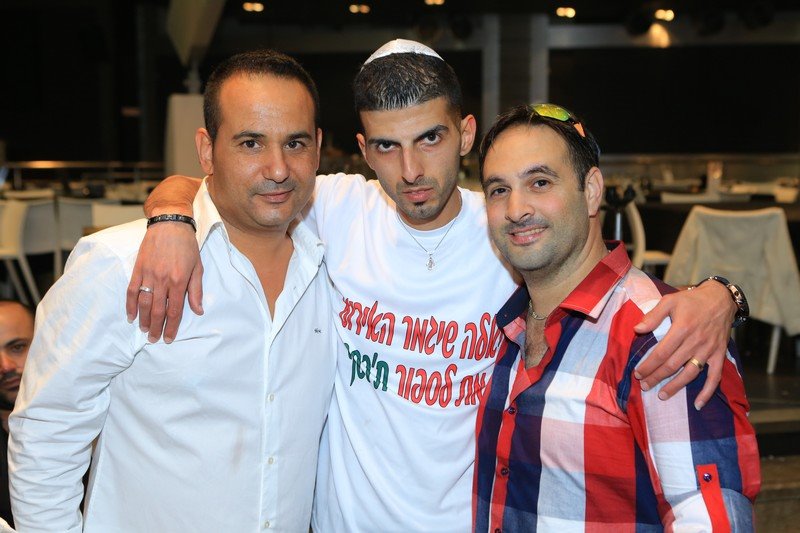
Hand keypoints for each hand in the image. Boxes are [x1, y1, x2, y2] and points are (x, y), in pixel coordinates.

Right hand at [126, 222, 203, 342]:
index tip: (168, 338)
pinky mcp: (138, 268)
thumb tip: (198, 311)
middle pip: (158, 310)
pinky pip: (132, 290)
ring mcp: (149, 274)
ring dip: (144, 319)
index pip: (175, 310)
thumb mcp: (198, 267)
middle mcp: (163, 280)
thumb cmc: (187, 245)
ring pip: (144, 303)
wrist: (170, 224)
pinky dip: (130, 304)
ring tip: (145, 330)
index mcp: (179, 281)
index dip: (172, 326)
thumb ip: (196, 291)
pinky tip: (131, 316)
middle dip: (157, 327)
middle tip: (154, 339)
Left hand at [633, 281, 735, 409]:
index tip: (637, 373)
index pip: (661, 353)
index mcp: (682, 329)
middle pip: (673, 365)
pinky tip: (698, 405)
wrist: (721, 300)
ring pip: (690, 373)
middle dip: (656, 377)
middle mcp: (695, 342)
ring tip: (662, 395)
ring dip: (675, 386)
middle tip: (644, 386)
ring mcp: (708, 351)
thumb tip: (637, 329)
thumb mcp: (670, 301)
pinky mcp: (719, 355)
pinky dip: (707, 392)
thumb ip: (653, 316)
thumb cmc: (692, 301)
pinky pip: (715, 377)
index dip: (648, 365)